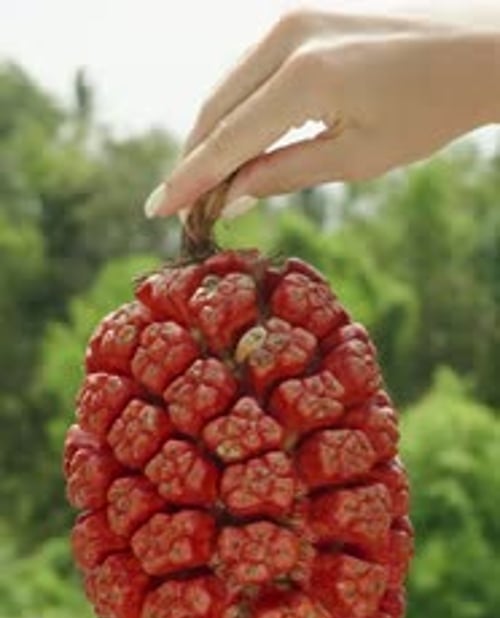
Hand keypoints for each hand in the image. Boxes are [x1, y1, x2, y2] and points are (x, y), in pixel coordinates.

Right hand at [144, 6, 499, 217]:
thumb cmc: (428, 110)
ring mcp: (291, 19)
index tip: (155, 210)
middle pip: (215, 108)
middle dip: (194, 159)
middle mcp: (287, 36)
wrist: (477, 51)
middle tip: (182, 207)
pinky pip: (249, 70)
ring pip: (227, 87)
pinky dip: (236, 108)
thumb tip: (230, 196)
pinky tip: (235, 142)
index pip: (227, 140)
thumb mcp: (356, 158)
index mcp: (305, 77)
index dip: (189, 181)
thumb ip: (284, 174)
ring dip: (211, 134)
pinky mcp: (300, 18)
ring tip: (204, 183)